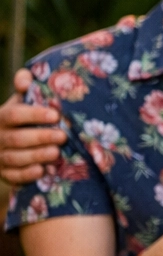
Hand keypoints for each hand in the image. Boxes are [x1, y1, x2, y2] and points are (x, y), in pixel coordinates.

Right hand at [0, 68, 66, 186]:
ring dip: (36, 156)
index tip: (55, 115)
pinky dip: (27, 175)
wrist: (7, 143)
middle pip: (17, 138)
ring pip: (15, 158)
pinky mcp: (5, 173)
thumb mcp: (21, 101)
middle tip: (62, 136)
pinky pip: (13, 176)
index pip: (14, 114)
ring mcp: (0, 157)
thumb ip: (24, 86)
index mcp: (2, 117)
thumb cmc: (23, 118)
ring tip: (56, 153)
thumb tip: (25, 79)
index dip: (34, 115)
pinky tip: (42, 171)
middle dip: (40, 138)